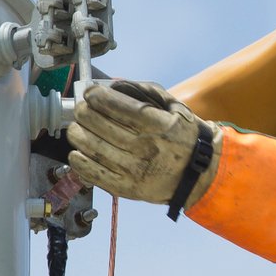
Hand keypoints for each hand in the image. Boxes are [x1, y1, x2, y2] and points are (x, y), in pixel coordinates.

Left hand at [66, 81, 219, 210]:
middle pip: (102, 126)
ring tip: (76, 127)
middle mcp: (147, 148)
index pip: (121, 108)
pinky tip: (76, 152)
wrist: (199, 175)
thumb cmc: (183, 137)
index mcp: (161, 126)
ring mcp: (136, 170)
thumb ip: (145, 92)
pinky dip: (79, 162)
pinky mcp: (128, 189)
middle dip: (84, 112)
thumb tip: (113, 86)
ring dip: (78, 134)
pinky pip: (95, 174)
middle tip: (81, 108)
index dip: (99, 97)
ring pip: (94, 148)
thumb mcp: (174, 107)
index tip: (90, 93)